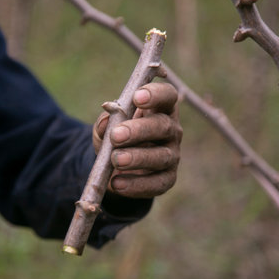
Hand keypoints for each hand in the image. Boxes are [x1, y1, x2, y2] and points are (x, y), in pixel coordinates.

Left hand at [93, 82, 181, 197]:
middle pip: (163, 126)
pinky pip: (156, 183)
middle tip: (116, 136)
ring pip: (161, 156)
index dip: (156, 94)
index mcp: (159, 109)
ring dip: (137, 158)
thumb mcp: (106, 128)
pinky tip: (117, 183)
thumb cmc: (117, 138)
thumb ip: (105, 123)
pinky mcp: (168, 178)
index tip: (137, 98)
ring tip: (116, 160)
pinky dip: (136, 184)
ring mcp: (172, 155)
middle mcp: (171, 130)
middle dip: (139, 130)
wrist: (116, 168)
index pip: (167, 96)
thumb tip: (106, 121)